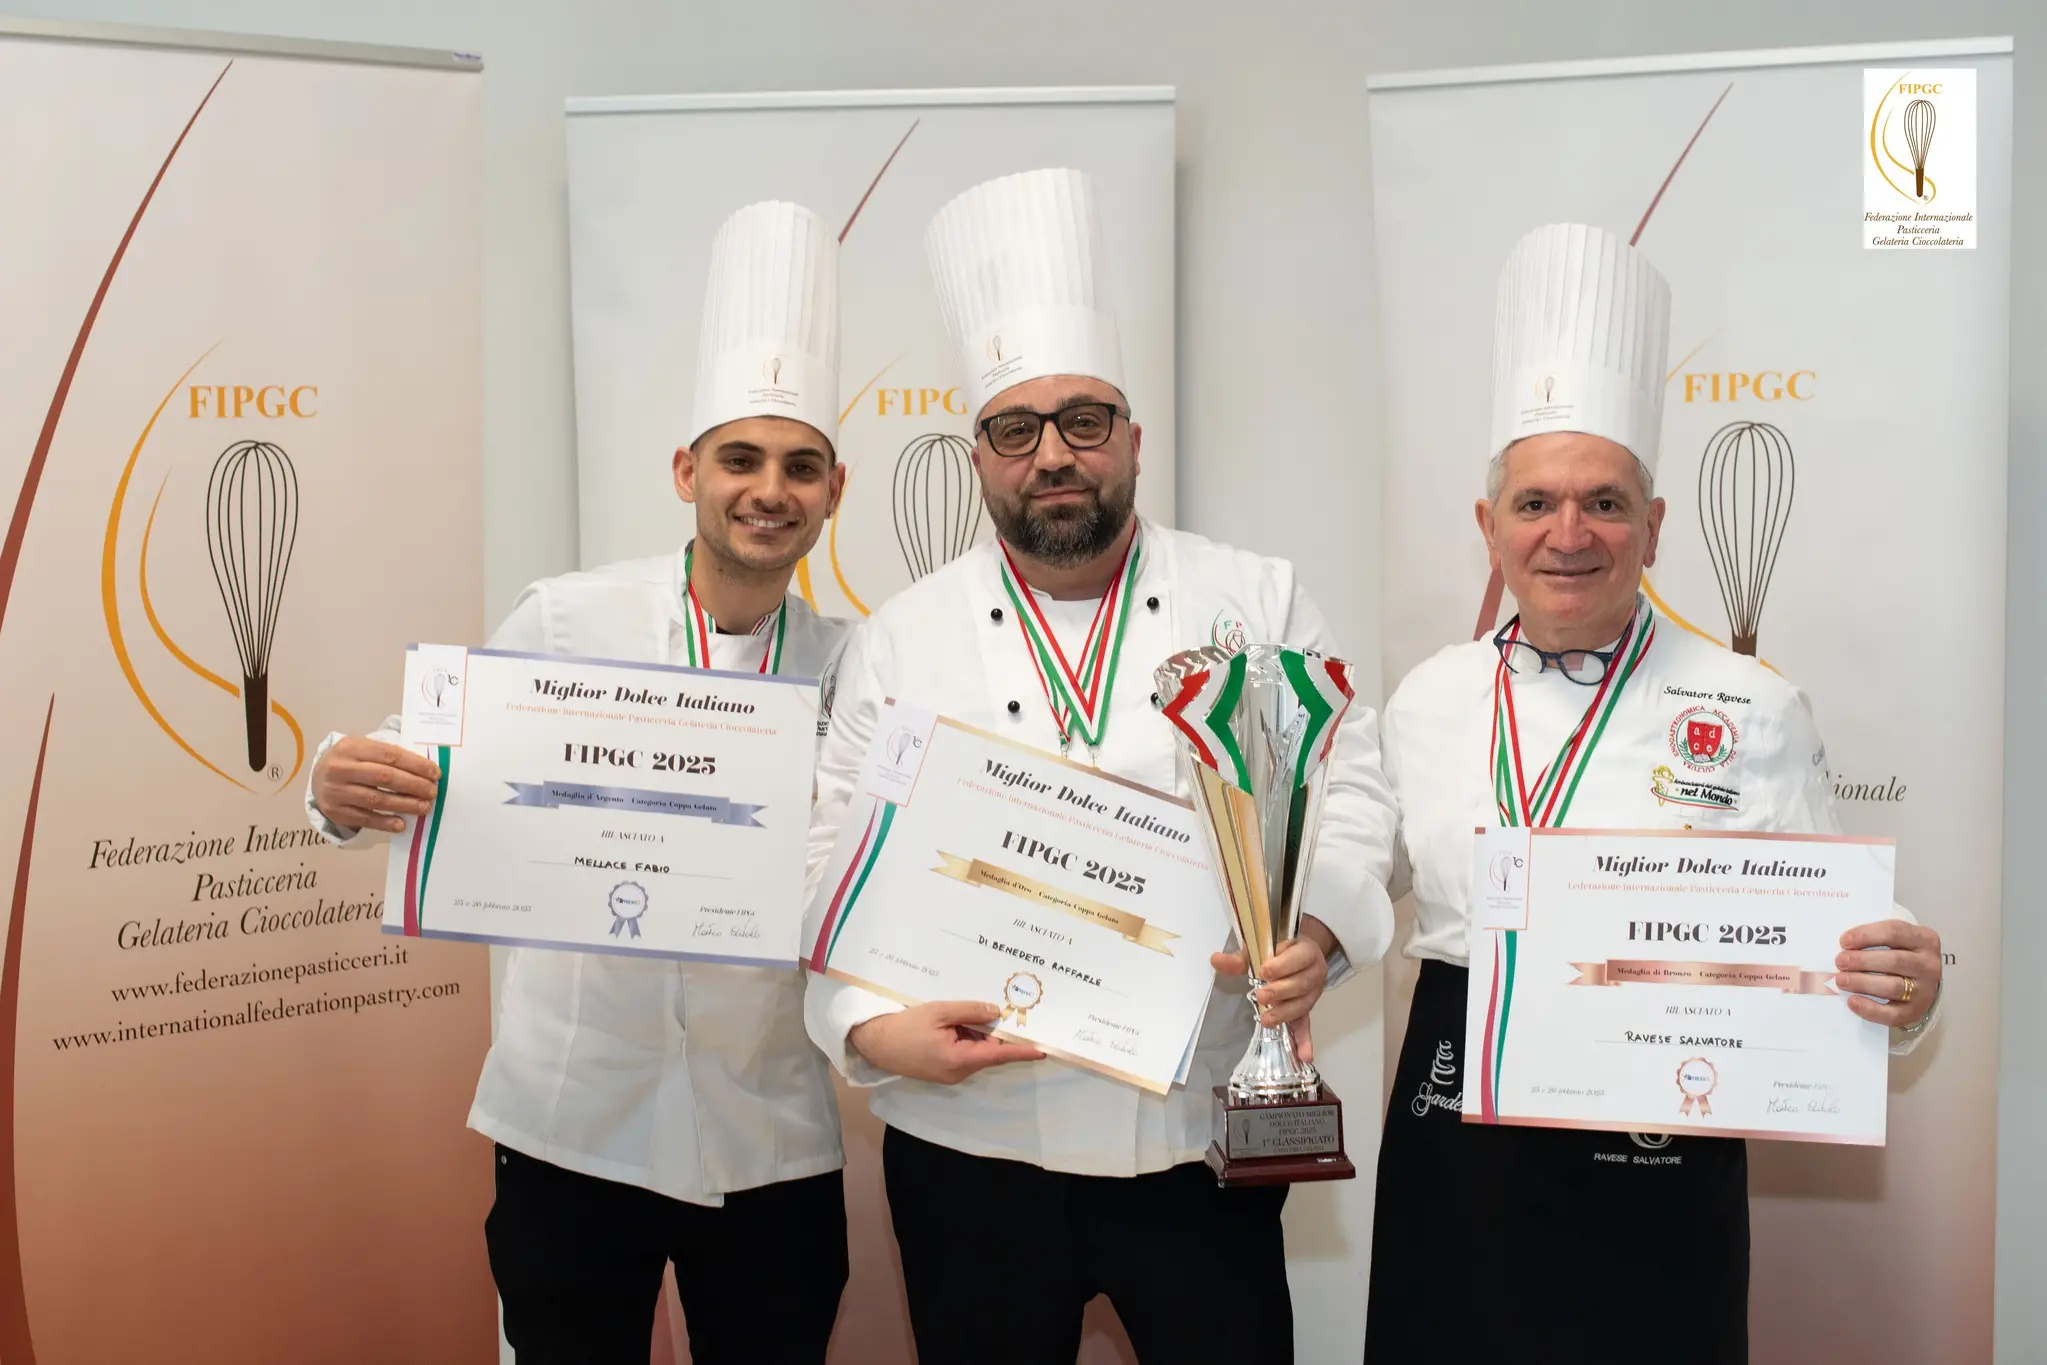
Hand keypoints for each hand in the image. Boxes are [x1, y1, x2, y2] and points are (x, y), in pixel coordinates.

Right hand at [311, 737, 440, 834]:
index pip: (389, 755)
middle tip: (432, 792)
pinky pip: (365, 819)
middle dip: (414, 785)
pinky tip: (401, 824)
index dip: (415, 764)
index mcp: (351, 747)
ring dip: (404, 804)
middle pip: (384, 777)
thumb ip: (387, 755)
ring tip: (424, 807)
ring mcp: (336, 791)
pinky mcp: (335, 811)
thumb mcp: (362, 748)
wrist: (317, 777)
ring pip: (376, 799)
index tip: (435, 773)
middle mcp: (340, 768)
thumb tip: (425, 770)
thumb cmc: (350, 761)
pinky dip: (385, 822)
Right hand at [848, 1000, 1046, 1083]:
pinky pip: (963, 1053)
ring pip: (975, 1051)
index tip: (1043, 1050)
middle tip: (1012, 1011)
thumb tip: (995, 1012)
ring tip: (980, 1010)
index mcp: (959, 1059)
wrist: (873, 1042)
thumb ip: (969, 1011)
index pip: (998, 1055)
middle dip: (998, 1033)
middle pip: (988, 1052)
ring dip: (979, 1033)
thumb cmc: (903, 1026)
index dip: (1022, 1051)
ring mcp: (949, 1074)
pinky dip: (966, 1038)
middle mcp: (958, 1072)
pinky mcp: (941, 1070)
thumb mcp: (938, 1012)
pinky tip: (961, 1021)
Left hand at [1212, 916, 1332, 1063]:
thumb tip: (1216, 960)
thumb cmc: (1280, 950)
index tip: (1265, 970)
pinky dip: (1305, 1041)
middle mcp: (1314, 973)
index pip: (1299, 957)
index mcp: (1306, 951)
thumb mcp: (1261, 947)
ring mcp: (1312, 993)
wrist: (1299, 953)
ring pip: (1302, 1005)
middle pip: (1301, 984)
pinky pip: (1306, 1026)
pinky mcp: (1306, 1010)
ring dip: (1285, 1014)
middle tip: (1262, 996)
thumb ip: (1240, 957)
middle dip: (1281, 991)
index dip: (1283, 965)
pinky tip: (1304, 1056)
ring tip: (1267, 1019)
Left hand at [1835, 919, 1941, 1028]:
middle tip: (1840, 961)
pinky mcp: (1916, 1012)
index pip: (1895, 932)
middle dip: (1863, 960)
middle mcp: (1929, 964)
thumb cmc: (1898, 955)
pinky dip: (1871, 1009)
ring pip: (1894, 986)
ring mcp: (1925, 990)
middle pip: (1895, 961)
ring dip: (1863, 983)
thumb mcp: (1894, 939)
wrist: (1918, 984)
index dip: (1866, 935)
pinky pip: (1893, 1014)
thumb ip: (1874, 938)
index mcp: (1924, 939)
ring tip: (1841, 980)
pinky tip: (1852, 1001)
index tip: (1844, 941)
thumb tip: (1843, 945)